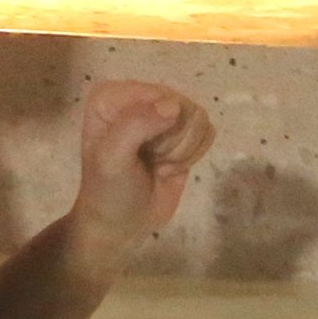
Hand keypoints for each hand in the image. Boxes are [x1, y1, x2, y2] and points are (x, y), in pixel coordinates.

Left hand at [68, 81, 213, 272]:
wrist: (122, 223)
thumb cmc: (110, 190)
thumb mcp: (111, 158)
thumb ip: (135, 125)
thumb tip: (174, 106)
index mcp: (112, 96)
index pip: (157, 95)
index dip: (156, 127)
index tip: (139, 152)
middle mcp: (139, 97)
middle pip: (181, 104)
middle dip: (170, 142)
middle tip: (149, 161)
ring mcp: (164, 113)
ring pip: (198, 118)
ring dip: (182, 151)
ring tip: (159, 165)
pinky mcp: (185, 132)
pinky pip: (207, 131)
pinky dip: (193, 155)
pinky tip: (171, 167)